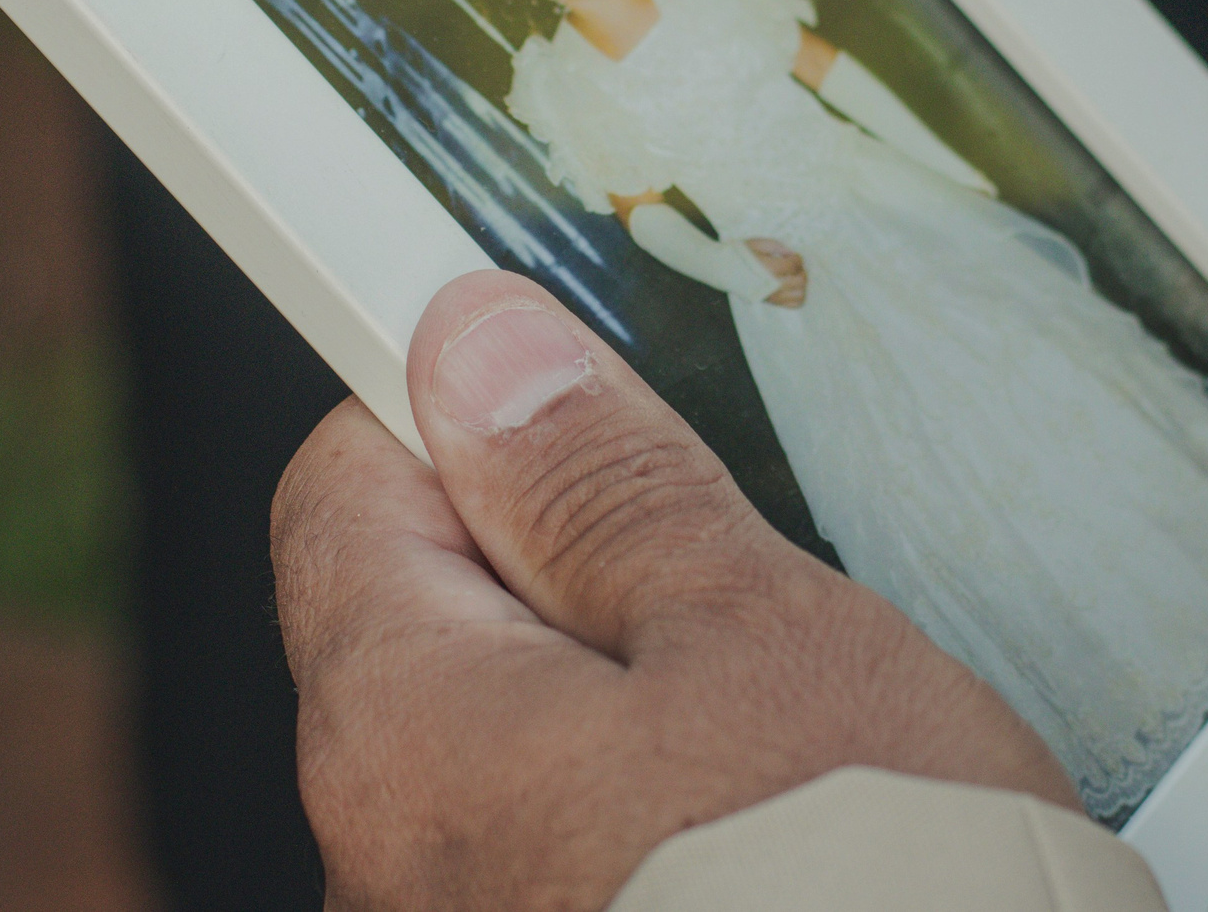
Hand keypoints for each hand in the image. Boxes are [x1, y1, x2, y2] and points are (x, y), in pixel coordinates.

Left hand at [272, 271, 1072, 911]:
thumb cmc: (860, 900)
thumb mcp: (754, 635)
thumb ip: (601, 488)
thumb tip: (481, 350)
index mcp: (406, 729)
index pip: (347, 487)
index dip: (465, 416)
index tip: (568, 393)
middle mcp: (387, 861)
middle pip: (433, 622)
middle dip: (568, 570)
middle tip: (727, 576)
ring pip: (514, 744)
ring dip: (623, 702)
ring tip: (778, 731)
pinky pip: (563, 847)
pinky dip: (647, 811)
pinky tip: (767, 833)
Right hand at [743, 237, 806, 306]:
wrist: (724, 270)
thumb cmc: (740, 254)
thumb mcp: (758, 243)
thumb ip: (778, 246)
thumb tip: (792, 253)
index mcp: (770, 268)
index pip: (795, 265)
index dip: (797, 258)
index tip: (792, 255)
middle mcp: (773, 285)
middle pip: (800, 280)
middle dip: (801, 271)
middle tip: (793, 266)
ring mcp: (772, 296)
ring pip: (800, 295)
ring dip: (800, 284)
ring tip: (792, 277)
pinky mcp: (770, 302)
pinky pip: (792, 304)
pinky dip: (796, 296)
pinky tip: (790, 287)